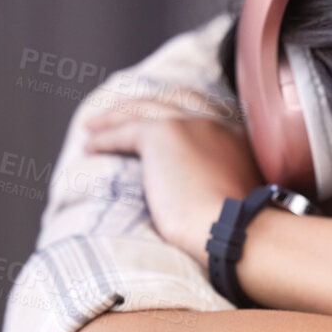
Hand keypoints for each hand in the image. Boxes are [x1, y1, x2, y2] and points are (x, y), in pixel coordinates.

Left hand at [83, 92, 261, 261]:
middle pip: (169, 101)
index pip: (204, 109)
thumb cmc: (242, 230)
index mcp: (236, 137)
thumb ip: (227, 184)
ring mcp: (187, 124)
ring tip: (93, 127)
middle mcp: (213, 123)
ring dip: (115, 117)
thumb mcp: (242, 199)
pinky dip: (104, 139)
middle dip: (142, 104)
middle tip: (121, 111)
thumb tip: (211, 197)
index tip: (164, 113)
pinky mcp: (161, 135)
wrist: (237, 229)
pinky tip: (89, 146)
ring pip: (141, 111)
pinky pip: (124, 131)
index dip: (180, 107)